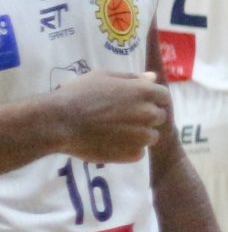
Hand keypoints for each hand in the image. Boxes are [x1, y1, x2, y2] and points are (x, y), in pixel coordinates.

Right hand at [48, 73, 169, 162]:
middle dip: (146, 117)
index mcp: (144, 92)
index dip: (153, 99)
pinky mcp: (131, 154)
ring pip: (151, 137)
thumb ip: (132, 78)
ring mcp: (141, 136)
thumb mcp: (104, 77)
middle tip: (123, 118)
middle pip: (159, 117)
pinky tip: (111, 145)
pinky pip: (138, 153)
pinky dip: (128, 150)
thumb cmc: (78, 94)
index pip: (164, 96)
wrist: (58, 122)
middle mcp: (148, 113)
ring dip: (139, 135)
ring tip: (116, 133)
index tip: (139, 103)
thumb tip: (152, 78)